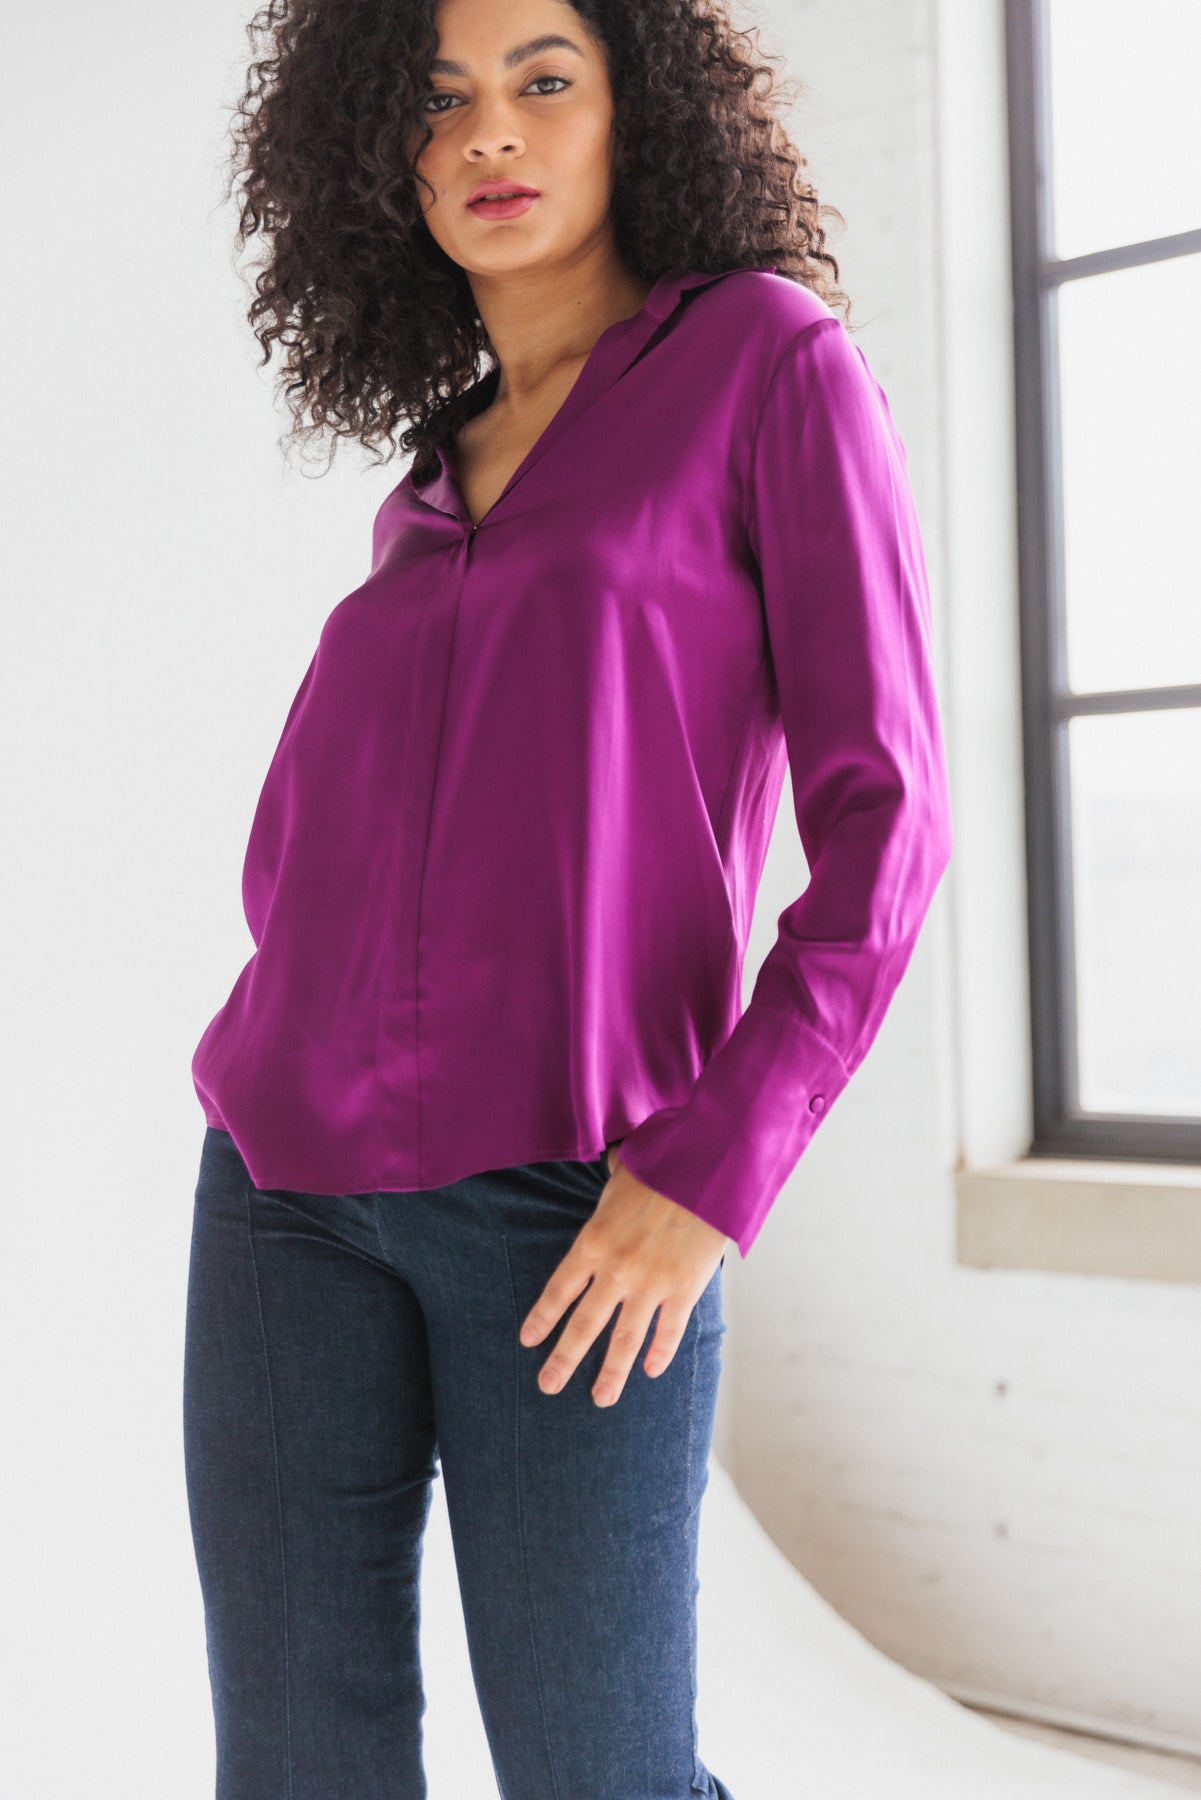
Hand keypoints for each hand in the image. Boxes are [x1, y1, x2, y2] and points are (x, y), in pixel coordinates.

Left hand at [517, 1145, 728, 1407]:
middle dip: (564, 1359)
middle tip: (548, 1385)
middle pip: (584, 1325)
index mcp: (593, 1241)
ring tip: (600, 1399)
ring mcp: (652, 1284)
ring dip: (612, 1372)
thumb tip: (609, 1163)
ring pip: (625, 1340)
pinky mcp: (685, 1289)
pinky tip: (652, 1371)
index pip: (559, 1290)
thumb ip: (610, 1186)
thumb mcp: (622, 1173)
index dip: (543, 1318)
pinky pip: (669, 1330)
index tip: (528, 1341)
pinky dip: (661, 1352)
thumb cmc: (662, 1163)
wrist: (708, 1169)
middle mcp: (617, 1270)